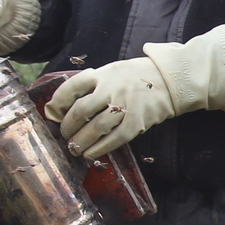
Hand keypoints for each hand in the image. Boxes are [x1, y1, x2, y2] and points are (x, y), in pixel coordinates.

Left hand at [48, 57, 177, 159]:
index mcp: (102, 74)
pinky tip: (90, 154)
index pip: (71, 88)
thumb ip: (93, 84)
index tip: (53, 114)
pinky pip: (113, 139)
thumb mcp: (113, 70)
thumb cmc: (137, 77)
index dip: (58, 103)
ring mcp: (124, 106)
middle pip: (80, 111)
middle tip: (64, 135)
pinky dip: (99, 149)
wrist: (172, 81)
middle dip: (68, 127)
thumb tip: (65, 104)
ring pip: (95, 128)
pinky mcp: (136, 122)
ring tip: (74, 148)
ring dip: (81, 142)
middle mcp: (111, 89)